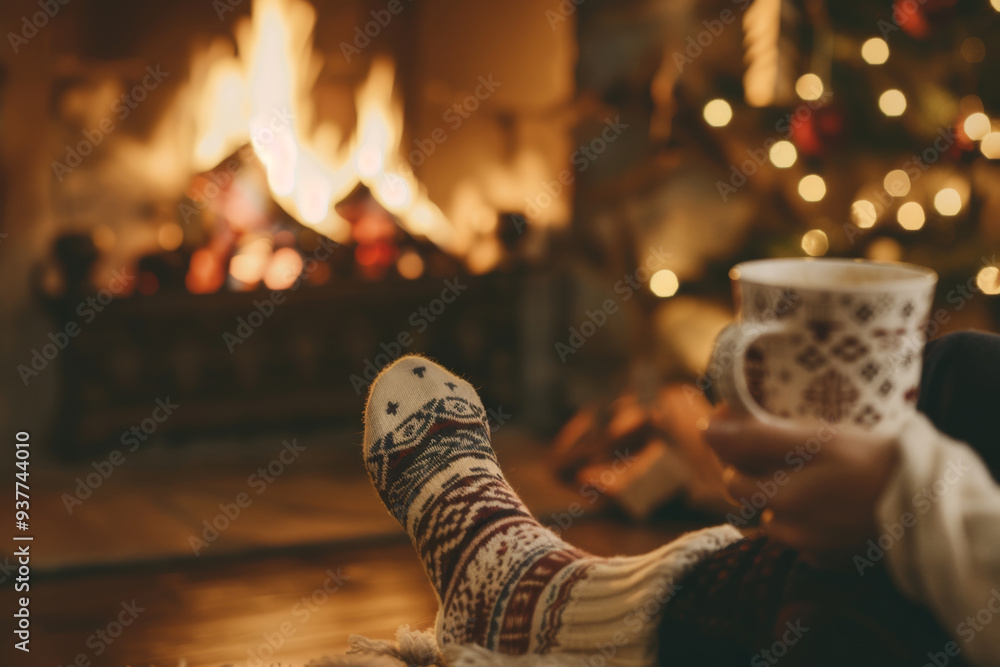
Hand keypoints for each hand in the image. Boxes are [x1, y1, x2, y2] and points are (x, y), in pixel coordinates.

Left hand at [704, 410, 899, 556]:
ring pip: (771, 514)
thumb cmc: (870, 463)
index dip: (730, 443)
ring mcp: (808, 545)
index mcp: (777, 500)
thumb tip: (705, 431)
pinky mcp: (829, 555)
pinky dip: (800, 512)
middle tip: (768, 436)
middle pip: (748, 495)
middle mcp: (786, 528)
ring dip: (774, 490)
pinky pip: (799, 532)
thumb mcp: (815, 440)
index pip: (730, 473)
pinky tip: (820, 492)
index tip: (736, 416)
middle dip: (749, 466)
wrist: (927, 503)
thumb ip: (757, 438)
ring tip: (797, 464)